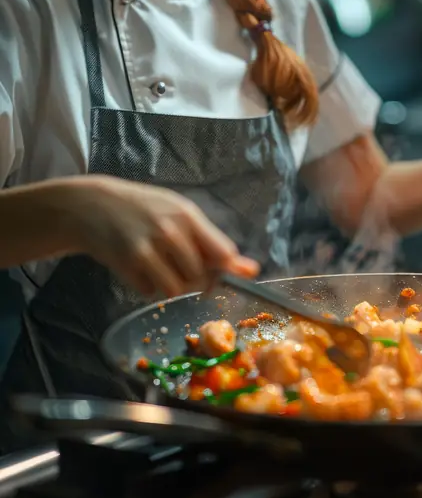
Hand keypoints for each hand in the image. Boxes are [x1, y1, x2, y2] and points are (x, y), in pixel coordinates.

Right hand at [65, 175, 258, 297]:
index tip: (220, 273)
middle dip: (196, 280)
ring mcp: (147, 249)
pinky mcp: (126, 265)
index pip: (223, 253)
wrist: (93, 206)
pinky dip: (149, 287)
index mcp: (187, 215)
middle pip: (201, 276)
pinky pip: (151, 292)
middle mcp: (169, 232)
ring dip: (172, 286)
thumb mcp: (179, 213)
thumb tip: (251, 270)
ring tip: (161, 267)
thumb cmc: (144, 208)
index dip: (226, 270)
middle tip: (180, 266)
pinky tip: (141, 268)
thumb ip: (212, 241)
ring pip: (176, 289)